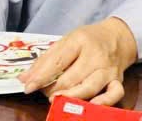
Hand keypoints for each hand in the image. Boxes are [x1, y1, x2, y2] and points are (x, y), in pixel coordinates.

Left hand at [17, 17, 136, 105]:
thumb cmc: (88, 40)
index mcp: (79, 41)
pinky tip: (88, 105)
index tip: (28, 86)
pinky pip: (113, 95)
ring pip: (89, 87)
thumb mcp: (65, 41)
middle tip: (43, 93)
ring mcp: (107, 69)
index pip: (57, 61)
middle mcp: (95, 55)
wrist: (117, 37)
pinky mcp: (118, 80)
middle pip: (71, 77)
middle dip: (53, 89)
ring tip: (57, 99)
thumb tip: (24, 78)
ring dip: (70, 97)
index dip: (41, 76)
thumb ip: (45, 60)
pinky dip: (102, 102)